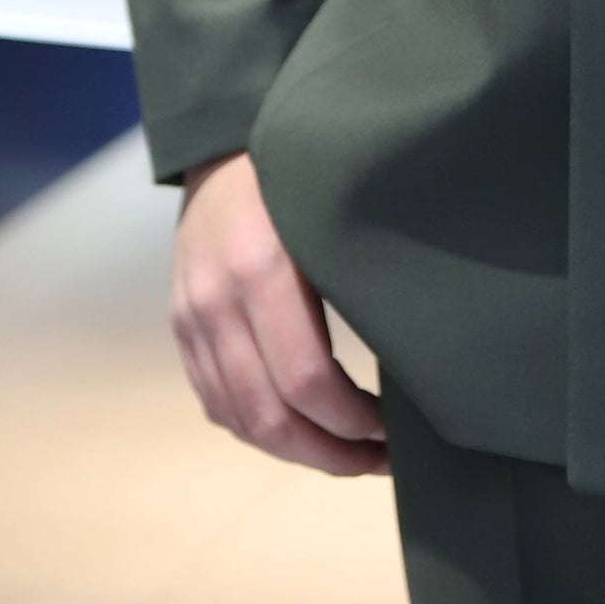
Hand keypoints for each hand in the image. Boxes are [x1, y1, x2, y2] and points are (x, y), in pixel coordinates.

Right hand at [171, 152, 388, 475]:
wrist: (224, 142)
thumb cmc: (301, 176)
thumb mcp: (336, 218)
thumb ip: (363, 282)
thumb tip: (423, 360)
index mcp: (260, 270)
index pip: (306, 382)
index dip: (355, 423)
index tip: (397, 430)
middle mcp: (215, 301)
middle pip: (269, 418)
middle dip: (330, 454)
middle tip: (380, 461)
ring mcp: (189, 318)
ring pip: (239, 420)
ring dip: (297, 450)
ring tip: (349, 453)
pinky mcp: (181, 326)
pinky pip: (217, 402)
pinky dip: (261, 428)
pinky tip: (303, 428)